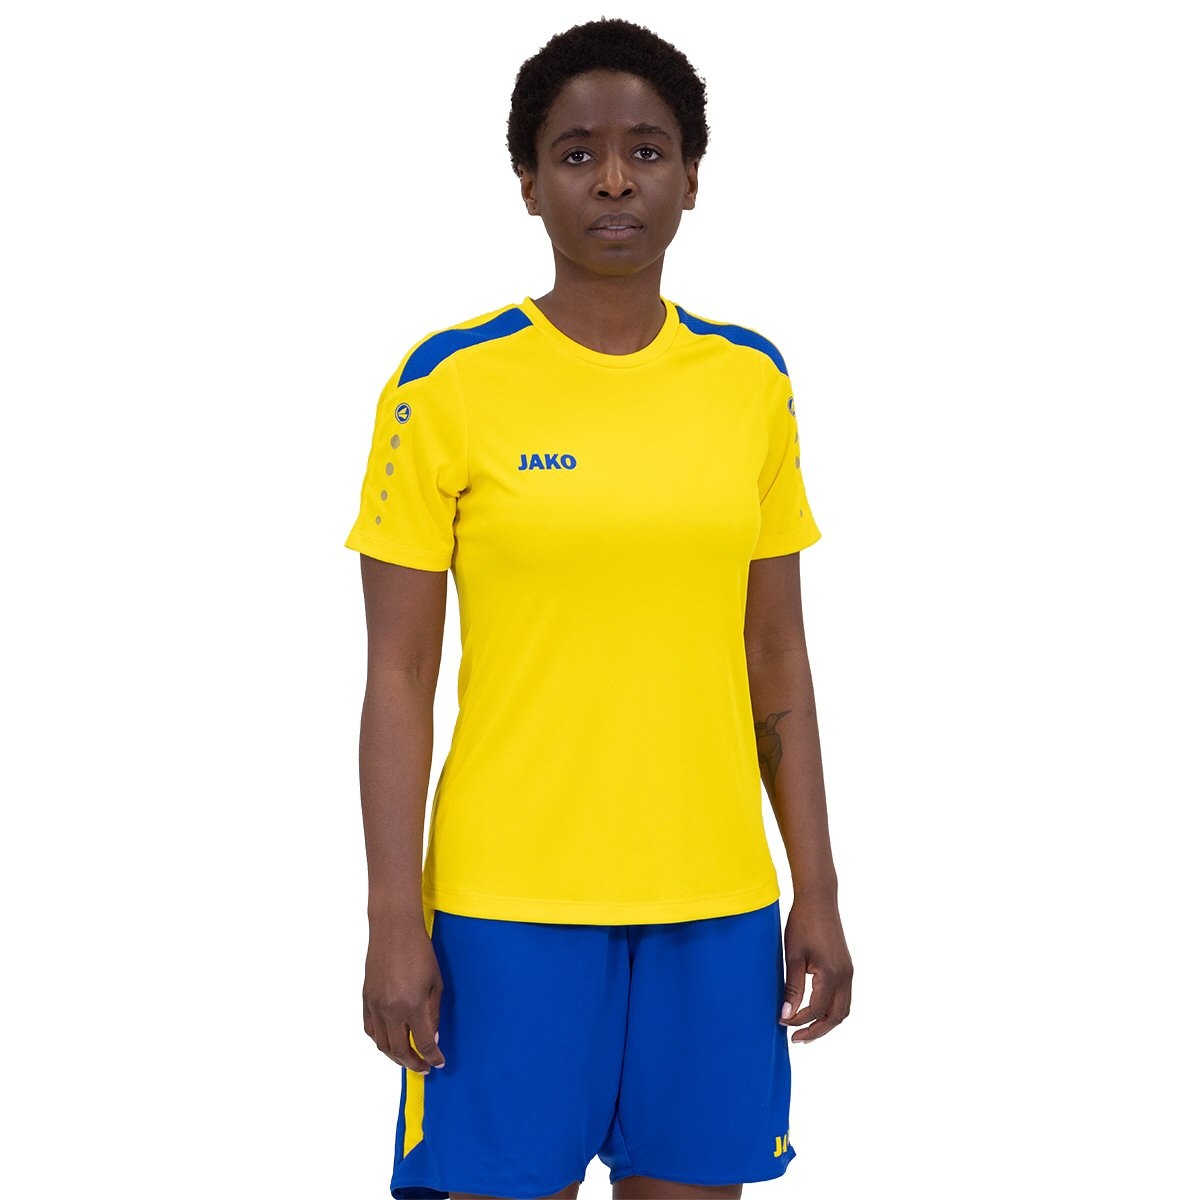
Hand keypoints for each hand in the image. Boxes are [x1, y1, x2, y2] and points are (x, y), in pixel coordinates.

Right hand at [363, 922, 446, 1073]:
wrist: (394, 930)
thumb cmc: (420, 952)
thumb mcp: (436, 983)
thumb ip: (434, 1013)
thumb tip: (432, 1038)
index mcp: (413, 1006)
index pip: (423, 1043)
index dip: (432, 1057)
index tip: (438, 1063)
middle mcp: (391, 1010)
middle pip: (400, 1050)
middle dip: (413, 1063)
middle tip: (423, 1068)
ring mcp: (375, 1006)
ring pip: (382, 1044)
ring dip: (395, 1057)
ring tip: (407, 1059)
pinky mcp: (366, 999)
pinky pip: (370, 1029)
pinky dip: (380, 1040)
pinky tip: (389, 1042)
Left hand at [778, 898, 852, 1042]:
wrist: (818, 900)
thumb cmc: (802, 924)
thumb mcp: (793, 957)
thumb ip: (792, 988)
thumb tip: (786, 1015)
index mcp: (832, 975)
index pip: (817, 1010)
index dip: (799, 1020)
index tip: (781, 1022)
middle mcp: (845, 976)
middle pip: (836, 1017)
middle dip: (817, 1031)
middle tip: (796, 1038)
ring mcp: (848, 972)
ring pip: (843, 1009)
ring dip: (826, 1022)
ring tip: (805, 1029)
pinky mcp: (846, 967)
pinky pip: (844, 997)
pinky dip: (831, 1009)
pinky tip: (815, 1010)